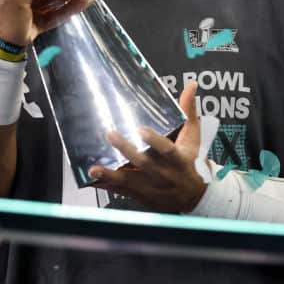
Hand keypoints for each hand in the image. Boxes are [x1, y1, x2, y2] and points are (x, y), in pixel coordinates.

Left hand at [89, 82, 206, 212]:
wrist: (192, 197)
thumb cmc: (189, 162)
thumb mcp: (192, 138)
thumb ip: (188, 112)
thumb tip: (191, 85)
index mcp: (177, 158)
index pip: (166, 149)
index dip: (154, 140)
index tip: (141, 129)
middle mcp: (162, 173)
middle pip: (143, 163)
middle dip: (126, 150)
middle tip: (110, 134)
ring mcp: (150, 186)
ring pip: (129, 181)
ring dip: (110, 175)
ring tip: (94, 168)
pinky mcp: (140, 195)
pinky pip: (121, 191)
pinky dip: (106, 186)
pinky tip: (92, 180)